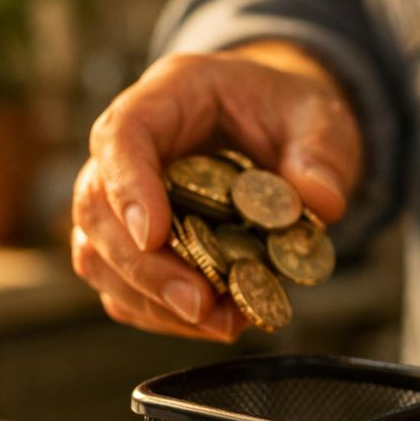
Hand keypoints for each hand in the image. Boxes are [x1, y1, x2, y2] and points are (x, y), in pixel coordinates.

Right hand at [71, 45, 361, 339]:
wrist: (286, 128)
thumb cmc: (291, 112)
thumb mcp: (321, 116)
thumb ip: (322, 153)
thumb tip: (320, 202)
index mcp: (170, 96)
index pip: (121, 134)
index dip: (127, 186)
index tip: (152, 236)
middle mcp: (132, 147)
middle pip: (96, 208)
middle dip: (143, 267)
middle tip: (200, 304)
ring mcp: (125, 197)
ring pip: (98, 255)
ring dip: (151, 300)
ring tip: (219, 323)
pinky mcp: (136, 243)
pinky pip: (123, 287)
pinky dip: (160, 314)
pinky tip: (212, 324)